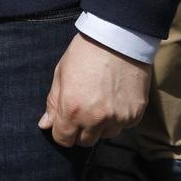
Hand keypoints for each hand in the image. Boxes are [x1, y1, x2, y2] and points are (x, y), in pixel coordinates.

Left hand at [38, 33, 152, 147]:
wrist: (118, 39)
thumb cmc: (85, 53)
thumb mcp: (61, 74)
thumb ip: (53, 103)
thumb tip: (45, 125)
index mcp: (72, 109)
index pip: (64, 139)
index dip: (62, 132)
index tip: (65, 123)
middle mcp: (95, 119)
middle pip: (85, 142)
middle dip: (80, 130)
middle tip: (83, 110)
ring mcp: (117, 118)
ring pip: (106, 135)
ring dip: (101, 126)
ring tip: (101, 101)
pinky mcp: (135, 115)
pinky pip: (124, 126)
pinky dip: (119, 118)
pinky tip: (116, 98)